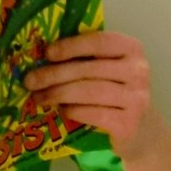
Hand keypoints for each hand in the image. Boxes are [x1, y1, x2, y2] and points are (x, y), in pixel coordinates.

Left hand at [23, 31, 152, 160]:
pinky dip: (73, 111)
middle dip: (54, 75)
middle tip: (30, 80)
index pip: (99, 42)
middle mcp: (139, 71)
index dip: (71, 46)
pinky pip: (93, 114)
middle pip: (88, 69)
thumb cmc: (114, 91)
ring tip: (39, 97)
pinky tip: (62, 110)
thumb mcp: (107, 68)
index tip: (47, 53)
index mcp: (132, 49)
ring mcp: (137, 99)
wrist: (140, 128)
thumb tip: (41, 56)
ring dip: (58, 94)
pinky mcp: (129, 124)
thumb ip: (84, 58)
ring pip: (89, 92)